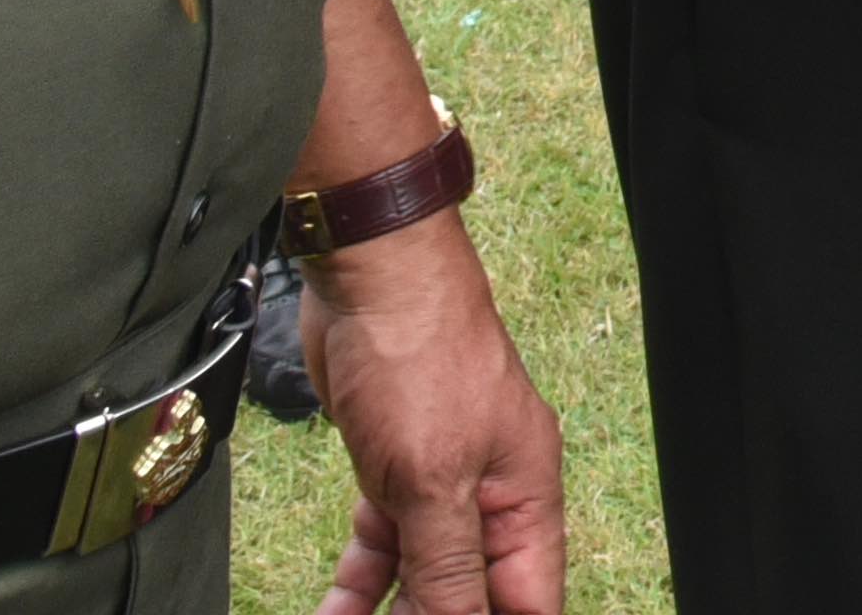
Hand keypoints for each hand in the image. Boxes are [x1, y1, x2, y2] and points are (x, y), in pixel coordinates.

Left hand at [304, 217, 570, 614]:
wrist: (369, 280)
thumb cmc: (419, 354)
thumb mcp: (433, 480)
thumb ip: (448, 566)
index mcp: (524, 496)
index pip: (529, 599)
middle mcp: (490, 495)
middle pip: (474, 592)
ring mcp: (441, 482)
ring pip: (424, 574)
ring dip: (389, 612)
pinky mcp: (394, 470)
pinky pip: (383, 545)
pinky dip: (359, 584)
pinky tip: (332, 613)